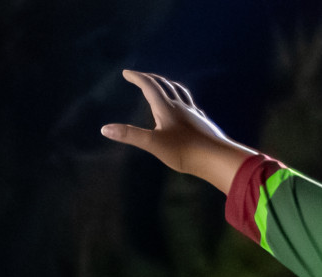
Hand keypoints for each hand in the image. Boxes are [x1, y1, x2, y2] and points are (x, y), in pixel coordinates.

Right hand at [101, 70, 255, 191]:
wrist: (216, 157)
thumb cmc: (184, 151)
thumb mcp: (152, 144)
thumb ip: (129, 135)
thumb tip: (105, 129)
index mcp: (166, 108)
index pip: (149, 87)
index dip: (137, 78)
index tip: (126, 73)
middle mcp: (180, 106)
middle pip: (164, 86)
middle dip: (150, 79)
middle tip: (139, 77)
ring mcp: (192, 113)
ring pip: (179, 92)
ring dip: (167, 85)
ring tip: (162, 85)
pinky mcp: (200, 122)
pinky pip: (189, 105)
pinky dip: (181, 100)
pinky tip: (184, 107)